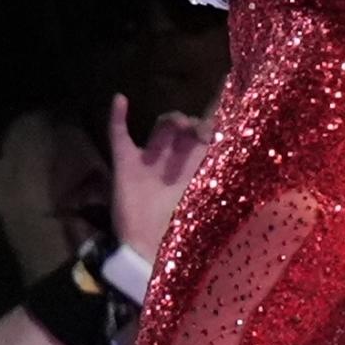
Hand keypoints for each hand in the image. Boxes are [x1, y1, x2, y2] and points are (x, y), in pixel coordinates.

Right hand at [108, 94, 211, 262]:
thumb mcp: (198, 195)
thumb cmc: (171, 225)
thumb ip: (210, 171)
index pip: (203, 138)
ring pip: (159, 126)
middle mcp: (170, 160)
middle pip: (183, 128)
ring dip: (170, 119)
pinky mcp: (124, 163)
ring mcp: (146, 159)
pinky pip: (119, 135)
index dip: (209, 127)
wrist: (142, 246)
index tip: (216, 126)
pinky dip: (118, 117)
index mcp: (189, 168)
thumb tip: (227, 146)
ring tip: (177, 123)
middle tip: (194, 129)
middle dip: (191, 123)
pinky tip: (120, 98)